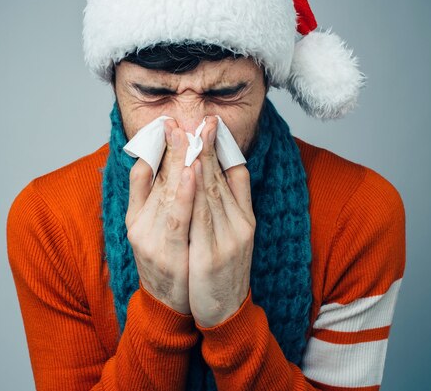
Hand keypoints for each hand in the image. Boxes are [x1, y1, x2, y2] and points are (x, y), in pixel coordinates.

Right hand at [125, 120, 195, 313]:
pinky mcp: (165, 252)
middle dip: (171, 145)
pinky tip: (193, 170)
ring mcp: (150, 237)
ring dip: (179, 160)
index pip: (147, 172)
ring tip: (188, 134)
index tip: (169, 121)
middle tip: (181, 117)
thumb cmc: (166, 262)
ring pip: (167, 191)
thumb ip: (149, 195)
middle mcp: (139, 222)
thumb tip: (154, 161)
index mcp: (136, 214)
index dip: (158, 145)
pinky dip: (184, 192)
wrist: (167, 307)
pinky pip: (177, 217)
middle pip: (157, 177)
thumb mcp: (148, 229)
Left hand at [188, 116, 255, 327]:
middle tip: (196, 117)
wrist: (225, 312)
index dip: (221, 147)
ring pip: (211, 193)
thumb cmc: (225, 270)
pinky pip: (199, 218)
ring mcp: (227, 240)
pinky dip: (193, 191)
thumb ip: (235, 202)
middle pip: (220, 178)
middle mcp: (240, 225)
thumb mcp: (238, 235)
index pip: (233, 175)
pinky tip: (186, 170)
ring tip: (188, 134)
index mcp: (245, 218)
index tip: (210, 122)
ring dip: (198, 160)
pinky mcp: (211, 256)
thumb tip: (229, 168)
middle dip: (206, 146)